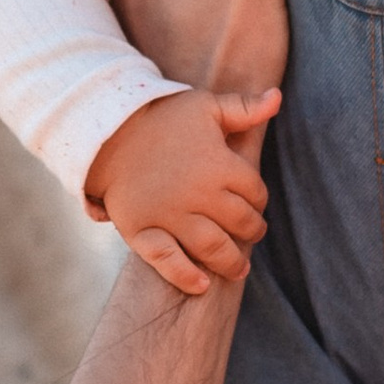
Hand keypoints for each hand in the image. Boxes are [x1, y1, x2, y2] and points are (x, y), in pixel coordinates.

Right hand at [85, 83, 283, 297]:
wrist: (106, 129)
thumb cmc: (160, 117)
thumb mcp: (205, 106)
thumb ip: (244, 107)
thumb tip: (277, 98)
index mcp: (219, 165)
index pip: (255, 192)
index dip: (259, 200)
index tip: (254, 203)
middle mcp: (199, 194)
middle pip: (240, 222)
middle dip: (252, 231)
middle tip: (252, 233)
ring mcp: (169, 215)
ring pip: (212, 247)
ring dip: (231, 262)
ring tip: (240, 269)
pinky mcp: (141, 230)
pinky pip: (166, 259)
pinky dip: (184, 275)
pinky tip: (200, 285)